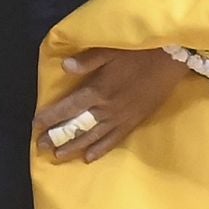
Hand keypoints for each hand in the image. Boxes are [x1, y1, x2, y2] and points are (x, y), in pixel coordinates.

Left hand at [33, 45, 186, 163]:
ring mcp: (121, 118)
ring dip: (75, 147)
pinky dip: (101, 150)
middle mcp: (107, 108)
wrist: (172, 60)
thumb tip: (64, 67)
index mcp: (98, 90)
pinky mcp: (134, 121)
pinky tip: (89, 158)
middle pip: (77, 126)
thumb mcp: (111, 50)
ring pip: (93, 137)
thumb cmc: (139, 51)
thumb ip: (87, 61)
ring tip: (58, 156)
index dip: (51, 117)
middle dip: (58, 137)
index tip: (35, 125)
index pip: (68, 107)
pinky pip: (114, 140)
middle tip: (41, 147)